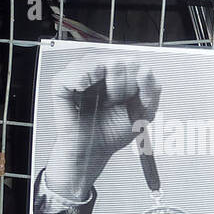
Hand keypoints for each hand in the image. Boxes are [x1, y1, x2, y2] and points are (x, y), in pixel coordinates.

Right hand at [46, 55, 161, 199]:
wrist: (94, 152)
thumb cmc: (113, 132)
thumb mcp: (144, 113)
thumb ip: (152, 89)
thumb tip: (145, 70)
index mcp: (119, 74)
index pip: (132, 61)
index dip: (136, 82)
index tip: (132, 99)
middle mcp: (99, 71)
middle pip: (116, 60)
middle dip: (121, 86)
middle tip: (115, 103)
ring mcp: (80, 76)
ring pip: (95, 61)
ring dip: (102, 86)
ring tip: (102, 102)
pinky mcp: (62, 85)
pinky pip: (70, 71)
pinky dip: (80, 77)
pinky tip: (84, 88)